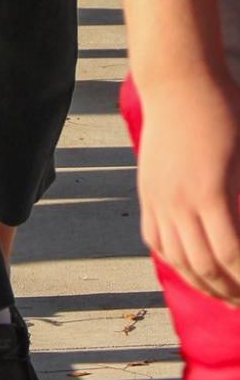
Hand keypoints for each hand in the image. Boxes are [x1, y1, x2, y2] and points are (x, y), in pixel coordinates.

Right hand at [136, 74, 239, 303]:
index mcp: (209, 194)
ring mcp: (158, 198)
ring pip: (177, 259)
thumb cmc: (222, 111)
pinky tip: (190, 269)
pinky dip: (174, 263)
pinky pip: (156, 240)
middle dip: (230, 292)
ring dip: (202, 284)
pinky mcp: (147, 192)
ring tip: (223, 296)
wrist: (177, 83)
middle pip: (204, 266)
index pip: (231, 255)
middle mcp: (178, 202)